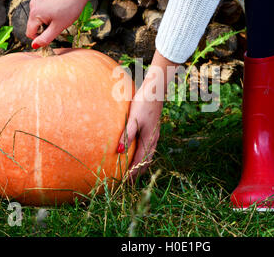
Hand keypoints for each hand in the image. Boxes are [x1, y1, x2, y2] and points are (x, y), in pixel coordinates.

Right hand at [25, 0, 105, 47]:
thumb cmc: (70, 9)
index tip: (52, 34)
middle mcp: (32, 5)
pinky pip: (41, 13)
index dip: (40, 38)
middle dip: (45, 29)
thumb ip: (45, 38)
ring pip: (38, 20)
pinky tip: (58, 12)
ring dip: (47, 22)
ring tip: (59, 17)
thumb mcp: (57, 28)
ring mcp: (36, 1)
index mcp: (34, 13)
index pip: (30, 33)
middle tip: (58, 24)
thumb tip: (34, 46)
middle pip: (34, 26)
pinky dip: (48, 16)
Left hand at [117, 50, 178, 181]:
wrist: (155, 90)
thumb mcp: (133, 119)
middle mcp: (153, 140)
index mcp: (149, 140)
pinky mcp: (153, 129)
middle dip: (137, 172)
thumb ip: (126, 135)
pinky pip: (148, 148)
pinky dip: (142, 155)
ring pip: (148, 155)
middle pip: (146, 162)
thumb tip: (118, 152)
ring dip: (140, 164)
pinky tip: (136, 152)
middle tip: (127, 182)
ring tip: (132, 171)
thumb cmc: (143, 103)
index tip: (124, 182)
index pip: (139, 162)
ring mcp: (154, 135)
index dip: (132, 173)